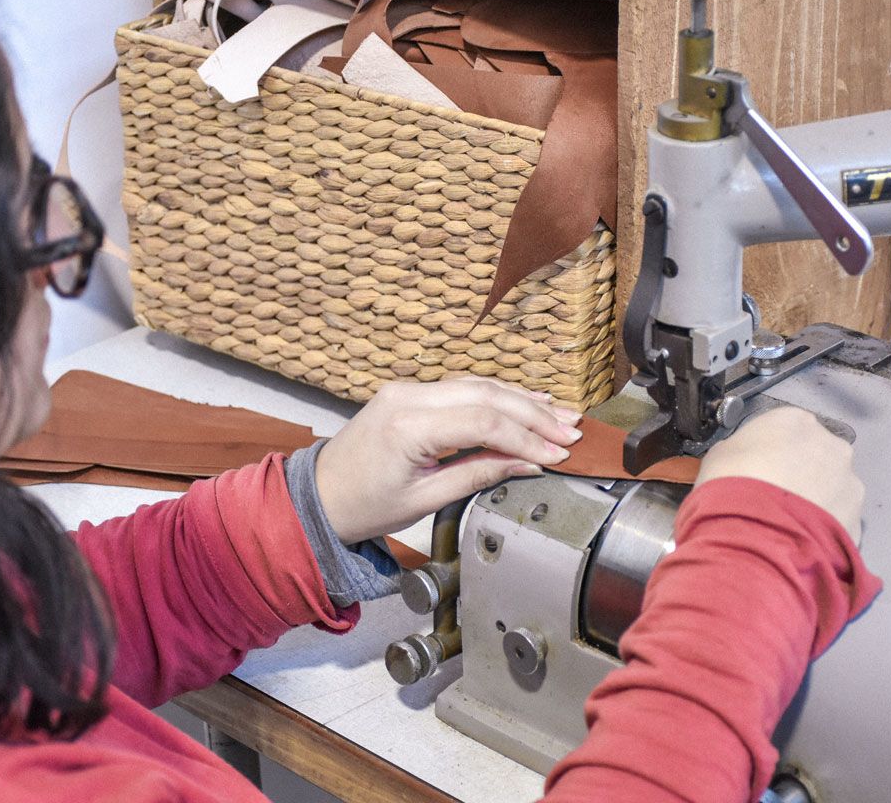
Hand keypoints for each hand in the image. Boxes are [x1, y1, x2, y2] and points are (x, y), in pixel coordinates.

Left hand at [314, 377, 582, 542]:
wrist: (320, 497)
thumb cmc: (363, 506)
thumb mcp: (425, 500)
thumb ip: (479, 475)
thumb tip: (528, 464)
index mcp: (407, 427)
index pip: (483, 421)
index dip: (527, 437)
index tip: (557, 453)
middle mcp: (407, 397)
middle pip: (487, 395)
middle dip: (534, 415)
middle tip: (571, 431)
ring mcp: (407, 389)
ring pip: (479, 385)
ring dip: (522, 400)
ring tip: (561, 415)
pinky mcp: (410, 392)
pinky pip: (463, 388)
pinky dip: (498, 396)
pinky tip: (526, 400)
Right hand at [693, 406, 863, 542]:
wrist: (755, 537)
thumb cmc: (731, 485)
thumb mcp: (720, 455)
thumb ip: (742, 450)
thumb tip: (748, 459)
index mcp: (795, 420)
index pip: (786, 428)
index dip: (771, 450)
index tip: (759, 469)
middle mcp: (830, 443)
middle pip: (817, 454)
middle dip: (802, 471)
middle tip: (776, 496)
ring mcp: (849, 481)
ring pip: (833, 486)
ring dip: (817, 498)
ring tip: (790, 523)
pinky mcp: (858, 517)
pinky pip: (838, 517)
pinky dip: (825, 525)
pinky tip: (802, 539)